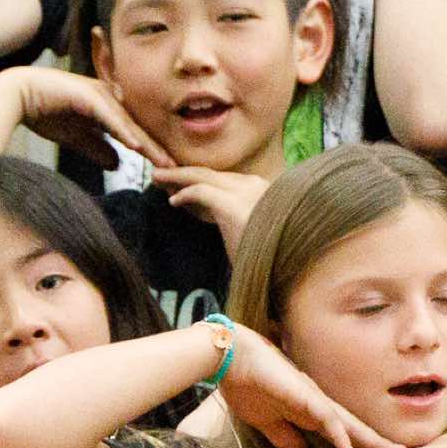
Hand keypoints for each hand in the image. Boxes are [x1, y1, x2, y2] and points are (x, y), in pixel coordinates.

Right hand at [0, 67, 174, 169]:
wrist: (15, 95)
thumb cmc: (45, 112)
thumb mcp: (77, 138)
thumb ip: (98, 149)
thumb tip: (117, 165)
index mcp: (110, 108)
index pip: (136, 133)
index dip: (152, 152)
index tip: (168, 172)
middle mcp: (111, 99)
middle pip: (139, 129)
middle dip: (158, 150)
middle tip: (178, 171)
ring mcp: (101, 95)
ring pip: (129, 124)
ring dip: (147, 145)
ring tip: (164, 163)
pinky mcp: (88, 96)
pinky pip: (110, 117)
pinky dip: (123, 131)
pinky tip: (136, 147)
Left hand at [153, 166, 269, 256]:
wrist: (289, 273)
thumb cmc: (275, 258)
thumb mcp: (259, 231)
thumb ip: (242, 217)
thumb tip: (213, 211)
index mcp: (268, 190)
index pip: (227, 179)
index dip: (202, 179)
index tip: (182, 184)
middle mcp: (259, 186)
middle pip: (214, 174)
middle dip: (184, 173)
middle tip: (161, 174)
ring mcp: (247, 194)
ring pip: (204, 176)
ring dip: (177, 177)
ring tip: (157, 177)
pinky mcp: (233, 206)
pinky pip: (200, 192)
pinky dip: (184, 194)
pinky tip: (173, 201)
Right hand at [222, 324, 404, 447]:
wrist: (230, 359)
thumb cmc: (246, 385)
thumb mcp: (266, 421)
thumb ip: (284, 435)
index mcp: (310, 411)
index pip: (343, 432)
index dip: (362, 446)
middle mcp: (318, 404)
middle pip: (356, 427)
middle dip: (380, 443)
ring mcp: (313, 399)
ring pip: (349, 424)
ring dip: (372, 440)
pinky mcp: (302, 396)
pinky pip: (325, 418)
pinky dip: (339, 435)